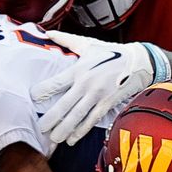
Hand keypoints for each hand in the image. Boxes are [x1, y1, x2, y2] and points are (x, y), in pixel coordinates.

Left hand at [33, 31, 166, 145]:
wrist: (139, 61)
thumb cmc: (112, 52)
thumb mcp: (88, 44)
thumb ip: (67, 40)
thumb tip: (48, 32)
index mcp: (79, 69)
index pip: (56, 83)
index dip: (43, 91)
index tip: (32, 98)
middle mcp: (86, 84)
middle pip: (64, 105)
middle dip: (51, 118)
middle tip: (40, 128)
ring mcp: (97, 96)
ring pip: (77, 116)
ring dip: (64, 129)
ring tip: (54, 138)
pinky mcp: (107, 104)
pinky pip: (92, 120)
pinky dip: (81, 131)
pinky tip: (72, 139)